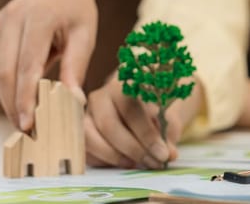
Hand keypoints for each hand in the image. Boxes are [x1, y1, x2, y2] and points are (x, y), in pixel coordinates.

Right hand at [0, 0, 94, 130]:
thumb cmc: (74, 9)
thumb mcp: (85, 32)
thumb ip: (77, 65)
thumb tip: (73, 100)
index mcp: (39, 17)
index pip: (28, 64)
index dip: (26, 97)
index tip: (29, 124)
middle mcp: (12, 20)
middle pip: (5, 72)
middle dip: (14, 105)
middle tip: (28, 132)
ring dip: (9, 100)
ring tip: (26, 123)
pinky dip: (6, 87)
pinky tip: (20, 102)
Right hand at [85, 73, 204, 168]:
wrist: (143, 103)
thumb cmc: (156, 107)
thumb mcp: (169, 114)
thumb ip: (168, 132)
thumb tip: (169, 154)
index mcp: (123, 85)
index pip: (130, 109)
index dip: (146, 134)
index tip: (163, 154)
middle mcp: (100, 97)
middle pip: (108, 125)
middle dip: (132, 148)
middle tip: (152, 162)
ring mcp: (87, 115)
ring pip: (90, 138)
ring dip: (114, 157)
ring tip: (136, 164)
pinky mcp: (81, 134)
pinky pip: (87, 151)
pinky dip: (104, 162)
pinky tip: (124, 162)